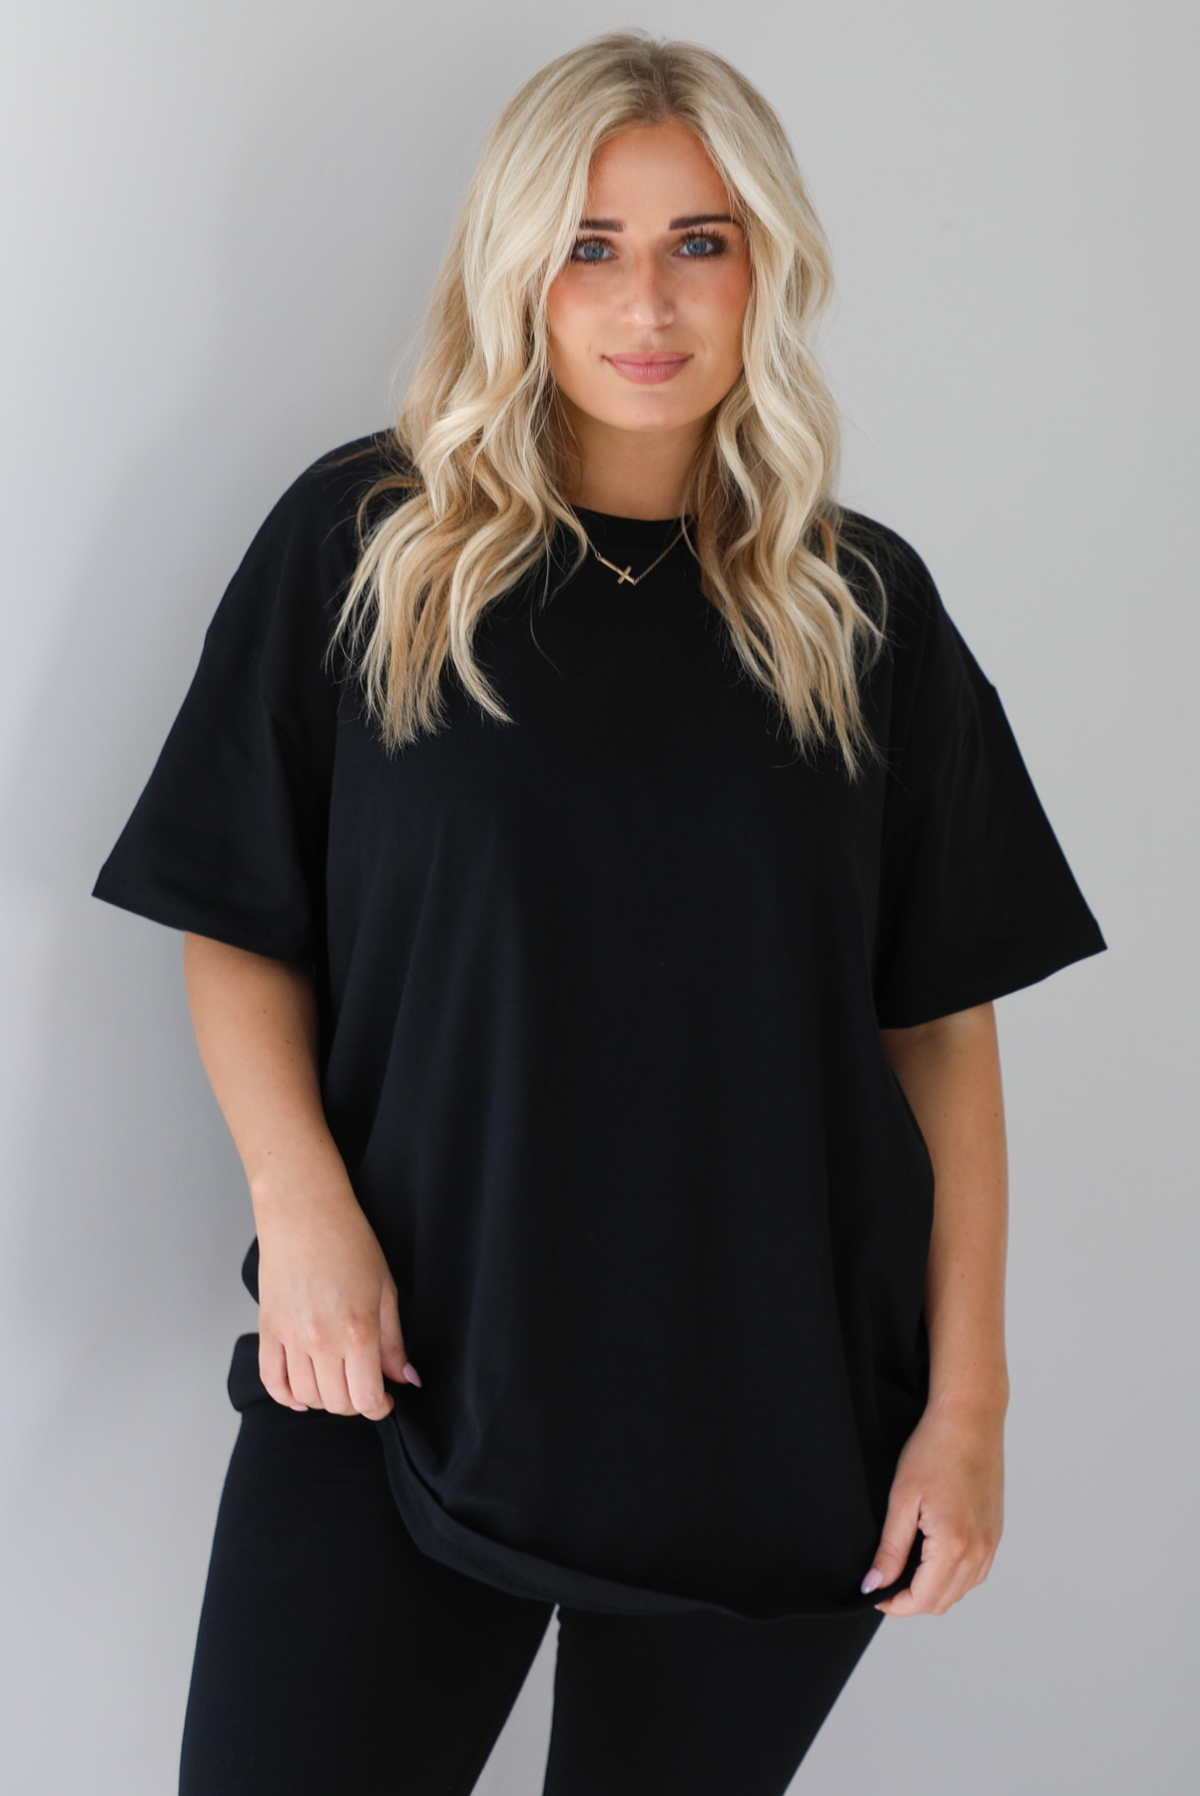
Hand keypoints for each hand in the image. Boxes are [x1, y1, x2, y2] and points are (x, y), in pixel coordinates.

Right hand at [254, 1171, 420, 1419]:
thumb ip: (393, 1341)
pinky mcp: (268, 1330)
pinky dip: (287, 1397)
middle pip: (337, 1403)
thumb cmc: (348, 1241)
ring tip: (338, 1381)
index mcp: (358, 1330)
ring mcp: (291, 1337)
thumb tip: (404, 1378)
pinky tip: (303, 1393)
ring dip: (325, 1400)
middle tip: (364, 1386)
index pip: (366, 1398)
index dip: (379, 1407)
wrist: (304, 1211)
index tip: (385, 1400)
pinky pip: (272, 1381)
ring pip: (306, 1397)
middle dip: (355, 1404)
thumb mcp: (385, 1289)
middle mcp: (321, 1340)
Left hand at [862, 1395, 1004, 1615]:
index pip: (922, 1600)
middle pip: (943, 1601)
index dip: (895, 1605)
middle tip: (885, 1581)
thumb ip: (890, 1548)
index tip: (875, 1594)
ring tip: (906, 1569)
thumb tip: (874, 1584)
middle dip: (911, 1601)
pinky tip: (934, 1558)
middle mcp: (979, 1550)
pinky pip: (976, 1573)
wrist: (969, 1419)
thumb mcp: (902, 1499)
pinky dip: (954, 1577)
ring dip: (934, 1591)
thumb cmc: (934, 1450)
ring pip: (961, 1590)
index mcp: (953, 1545)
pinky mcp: (996, 1532)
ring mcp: (991, 1542)